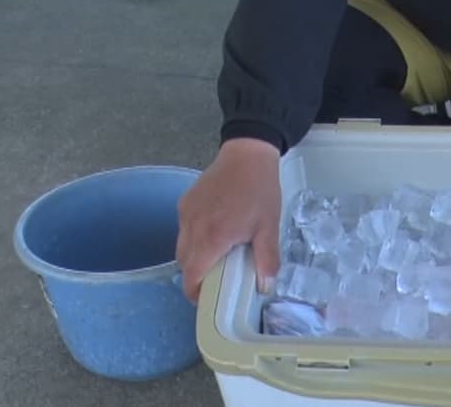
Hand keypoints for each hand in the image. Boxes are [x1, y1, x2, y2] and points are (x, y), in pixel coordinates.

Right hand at [175, 137, 282, 302]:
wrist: (248, 153)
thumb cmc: (260, 190)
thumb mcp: (269, 226)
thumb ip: (267, 259)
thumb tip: (265, 287)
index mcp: (212, 237)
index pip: (191, 276)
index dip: (196, 293)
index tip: (208, 298)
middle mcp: (192, 227)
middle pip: (184, 264)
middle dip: (197, 276)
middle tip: (218, 279)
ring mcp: (186, 213)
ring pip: (181, 247)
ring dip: (195, 257)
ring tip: (217, 256)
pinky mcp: (185, 202)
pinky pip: (183, 229)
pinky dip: (193, 238)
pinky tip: (213, 232)